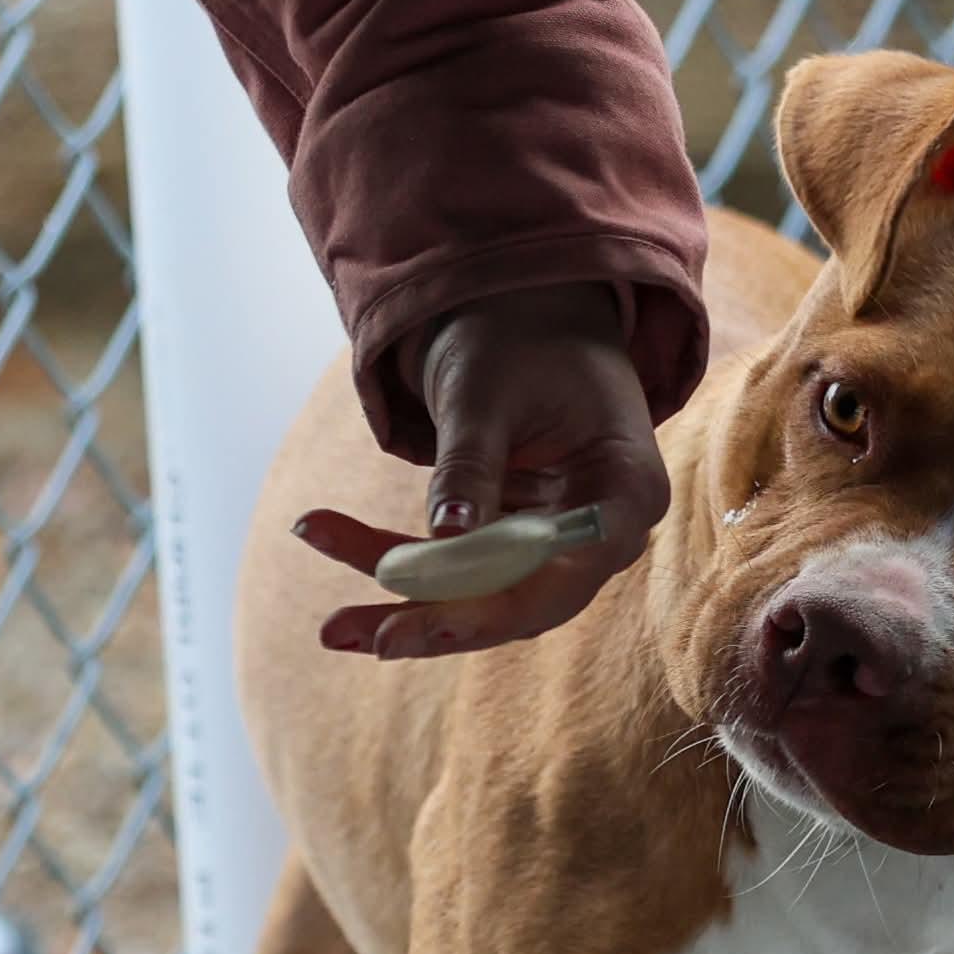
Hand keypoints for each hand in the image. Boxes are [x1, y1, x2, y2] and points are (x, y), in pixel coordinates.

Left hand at [298, 283, 671, 655]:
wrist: (532, 317)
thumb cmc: (524, 341)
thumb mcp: (487, 393)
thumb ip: (470, 464)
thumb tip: (445, 535)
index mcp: (626, 491)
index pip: (565, 574)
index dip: (493, 609)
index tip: (424, 623)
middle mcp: (602, 534)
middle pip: (521, 602)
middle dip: (433, 622)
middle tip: (360, 637)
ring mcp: (558, 545)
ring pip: (480, 597)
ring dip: (400, 606)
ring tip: (330, 627)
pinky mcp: (514, 543)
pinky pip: (454, 569)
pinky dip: (392, 563)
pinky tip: (327, 541)